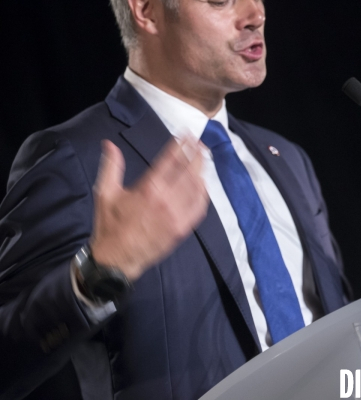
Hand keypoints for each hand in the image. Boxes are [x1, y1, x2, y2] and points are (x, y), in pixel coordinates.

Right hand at [89, 137, 208, 280]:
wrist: (117, 259)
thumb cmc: (110, 226)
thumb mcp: (105, 193)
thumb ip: (111, 167)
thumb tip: (110, 144)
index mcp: (148, 189)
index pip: (171, 160)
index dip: (181, 145)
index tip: (186, 135)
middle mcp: (166, 200)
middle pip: (189, 171)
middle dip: (196, 154)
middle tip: (200, 143)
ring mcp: (177, 216)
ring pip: (196, 188)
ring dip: (202, 171)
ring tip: (204, 158)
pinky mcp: (182, 229)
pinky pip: (199, 208)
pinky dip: (203, 194)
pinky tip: (204, 185)